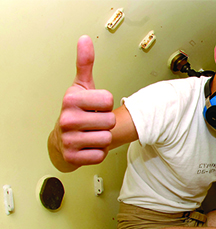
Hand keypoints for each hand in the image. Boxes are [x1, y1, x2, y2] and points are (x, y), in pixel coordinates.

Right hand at [57, 35, 115, 166]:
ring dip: (102, 138)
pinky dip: (98, 152)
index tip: (94, 106)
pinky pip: (101, 154)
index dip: (105, 103)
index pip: (108, 99)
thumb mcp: (81, 86)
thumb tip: (85, 39)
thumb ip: (85, 64)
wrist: (61, 140)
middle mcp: (67, 119)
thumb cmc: (76, 110)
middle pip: (110, 121)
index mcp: (71, 99)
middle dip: (105, 122)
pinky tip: (87, 145)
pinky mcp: (73, 157)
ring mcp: (69, 139)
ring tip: (91, 133)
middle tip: (93, 122)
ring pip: (107, 138)